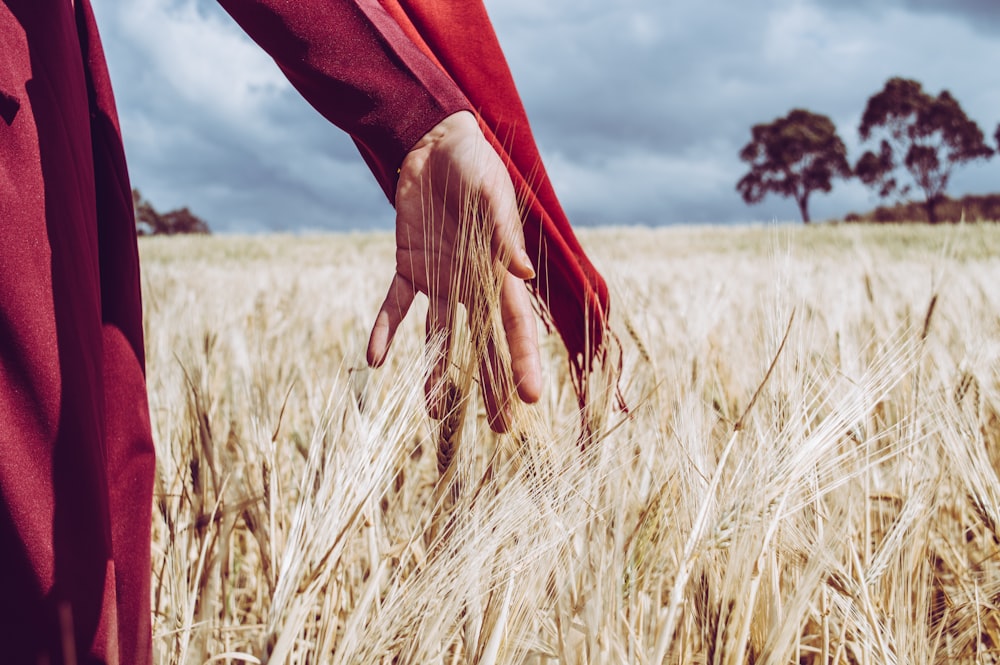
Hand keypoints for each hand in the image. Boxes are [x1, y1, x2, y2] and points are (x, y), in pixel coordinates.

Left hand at [366, 111, 541, 431]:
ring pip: (440, 336)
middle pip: (483, 343)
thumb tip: (522, 275)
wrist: (436, 142)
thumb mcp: (493, 195)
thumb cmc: (476, 165)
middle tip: (497, 428)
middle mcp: (472, 283)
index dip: (523, 362)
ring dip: (437, 372)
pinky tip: (376, 360)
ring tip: (435, 413)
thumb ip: (503, 234)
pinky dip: (385, 330)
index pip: (516, 326)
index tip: (529, 400)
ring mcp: (439, 279)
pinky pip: (397, 305)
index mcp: (499, 271)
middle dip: (491, 384)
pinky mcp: (409, 267)